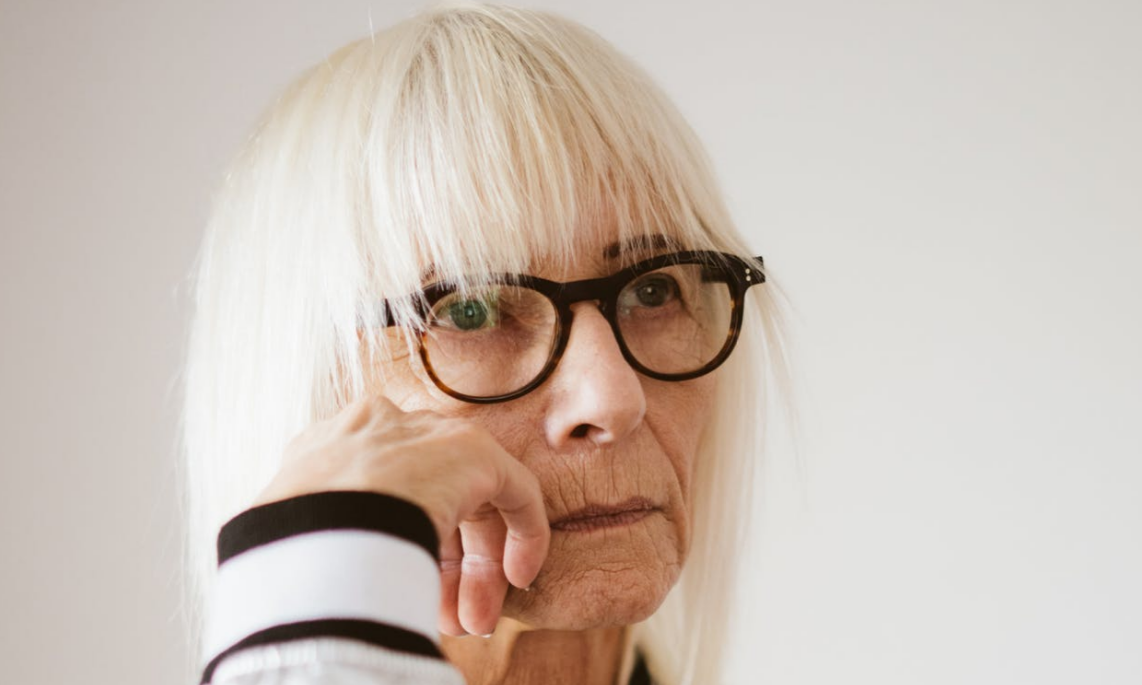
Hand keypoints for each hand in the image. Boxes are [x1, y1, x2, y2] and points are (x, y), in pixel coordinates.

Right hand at [253, 393, 550, 636]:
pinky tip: (516, 578)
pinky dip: (523, 535)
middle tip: (449, 618)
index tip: (409, 591)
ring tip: (473, 621)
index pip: (385, 492)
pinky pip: (513, 490)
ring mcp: (428, 436)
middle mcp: (385, 430)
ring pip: (470, 501)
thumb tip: (332, 574)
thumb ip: (330, 535)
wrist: (314, 526)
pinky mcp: (473, 450)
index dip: (404, 547)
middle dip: (444, 565)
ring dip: (476, 566)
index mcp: (335, 445)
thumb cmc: (291, 544)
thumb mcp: (294, 534)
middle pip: (430, 497)